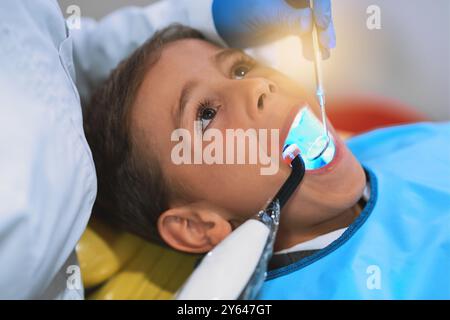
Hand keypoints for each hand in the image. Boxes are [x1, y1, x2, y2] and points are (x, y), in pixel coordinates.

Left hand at [212, 0, 335, 58]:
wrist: (224, 25)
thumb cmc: (239, 12)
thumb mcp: (263, 15)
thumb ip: (287, 18)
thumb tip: (310, 23)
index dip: (321, 6)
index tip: (320, 23)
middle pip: (317, 6)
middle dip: (323, 25)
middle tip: (326, 44)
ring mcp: (294, 5)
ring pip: (314, 19)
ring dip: (320, 37)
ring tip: (322, 55)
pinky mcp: (292, 19)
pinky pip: (307, 29)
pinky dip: (310, 42)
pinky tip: (311, 55)